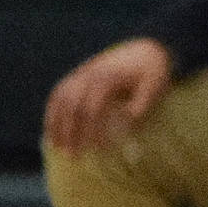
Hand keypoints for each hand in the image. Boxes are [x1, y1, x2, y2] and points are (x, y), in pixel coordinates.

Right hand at [44, 37, 172, 152]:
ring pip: (61, 99)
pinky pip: (59, 93)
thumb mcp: (155, 86)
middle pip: (73, 105)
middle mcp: (90, 73)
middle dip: (70, 132)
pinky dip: (52, 112)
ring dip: (56, 124)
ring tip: (56, 147)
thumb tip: (126, 121)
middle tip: (73, 156)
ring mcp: (82, 73)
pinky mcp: (78, 75)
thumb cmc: (152, 73)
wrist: (146, 50)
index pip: (93, 108)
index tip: (98, 150)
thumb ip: (143, 104)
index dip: (93, 131)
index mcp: (108, 77)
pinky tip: (51, 130)